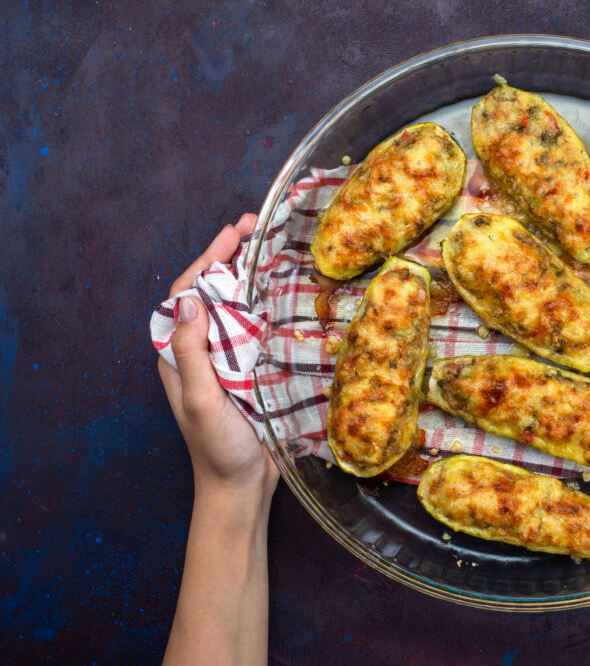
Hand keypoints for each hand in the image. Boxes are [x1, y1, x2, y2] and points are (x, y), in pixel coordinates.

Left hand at [157, 214, 277, 504]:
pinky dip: (269, 304)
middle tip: (258, 226)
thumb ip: (191, 355)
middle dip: (231, 256)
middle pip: (212, 291)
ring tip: (274, 246)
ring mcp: (227, 359)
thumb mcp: (199, 401)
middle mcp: (200, 350)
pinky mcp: (251, 370)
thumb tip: (190, 303)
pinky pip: (257, 328)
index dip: (208, 259)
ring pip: (235, 306)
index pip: (187, 293)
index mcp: (178, 354)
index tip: (234, 232)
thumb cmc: (217, 448)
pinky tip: (287, 290)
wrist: (241, 487)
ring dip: (251, 274)